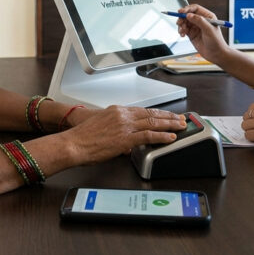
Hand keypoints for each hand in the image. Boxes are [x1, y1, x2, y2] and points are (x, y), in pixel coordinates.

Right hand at [63, 106, 186, 163]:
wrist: (73, 144)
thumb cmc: (82, 138)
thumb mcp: (101, 127)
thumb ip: (116, 131)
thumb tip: (126, 143)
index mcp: (116, 111)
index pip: (142, 110)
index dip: (157, 113)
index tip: (166, 115)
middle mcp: (122, 115)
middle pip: (151, 114)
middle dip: (168, 117)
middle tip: (180, 119)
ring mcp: (125, 125)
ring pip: (153, 122)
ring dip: (169, 125)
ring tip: (180, 126)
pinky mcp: (126, 138)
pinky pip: (149, 135)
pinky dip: (162, 136)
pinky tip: (170, 137)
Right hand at [175, 4, 229, 62]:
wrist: (216, 54)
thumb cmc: (216, 41)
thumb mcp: (208, 29)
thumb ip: (199, 21)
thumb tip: (189, 15)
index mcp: (207, 16)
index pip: (195, 8)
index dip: (187, 9)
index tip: (181, 12)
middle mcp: (201, 21)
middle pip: (188, 15)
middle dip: (182, 18)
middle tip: (179, 23)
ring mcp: (196, 27)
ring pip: (184, 22)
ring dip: (181, 26)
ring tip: (182, 31)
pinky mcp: (192, 34)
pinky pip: (184, 30)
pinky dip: (181, 31)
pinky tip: (182, 35)